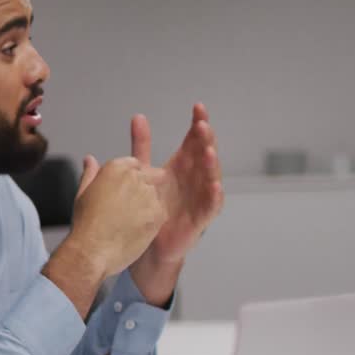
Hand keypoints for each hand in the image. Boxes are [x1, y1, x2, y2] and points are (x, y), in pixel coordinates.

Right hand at [66, 155, 167, 276]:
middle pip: (149, 177)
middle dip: (141, 190)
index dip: (131, 178)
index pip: (135, 164)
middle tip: (126, 210)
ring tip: (127, 222)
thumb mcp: (82, 194)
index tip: (124, 191)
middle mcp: (134, 177)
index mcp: (116, 168)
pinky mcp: (158, 214)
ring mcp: (148, 195)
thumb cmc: (85, 225)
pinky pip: (160, 212)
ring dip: (147, 205)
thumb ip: (90, 173)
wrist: (92, 251)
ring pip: (155, 196)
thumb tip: (90, 160)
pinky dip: (151, 220)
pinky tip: (134, 229)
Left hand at [133, 104, 223, 264]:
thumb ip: (142, 146)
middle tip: (202, 126)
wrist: (146, 247)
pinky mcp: (199, 220)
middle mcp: (193, 181)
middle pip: (204, 156)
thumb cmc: (149, 208)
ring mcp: (198, 199)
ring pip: (211, 178)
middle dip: (205, 140)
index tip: (198, 108)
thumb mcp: (143, 172)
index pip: (193, 142)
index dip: (197, 125)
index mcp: (181, 167)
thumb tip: (138, 117)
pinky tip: (215, 186)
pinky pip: (210, 207)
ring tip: (208, 151)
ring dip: (212, 165)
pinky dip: (214, 197)